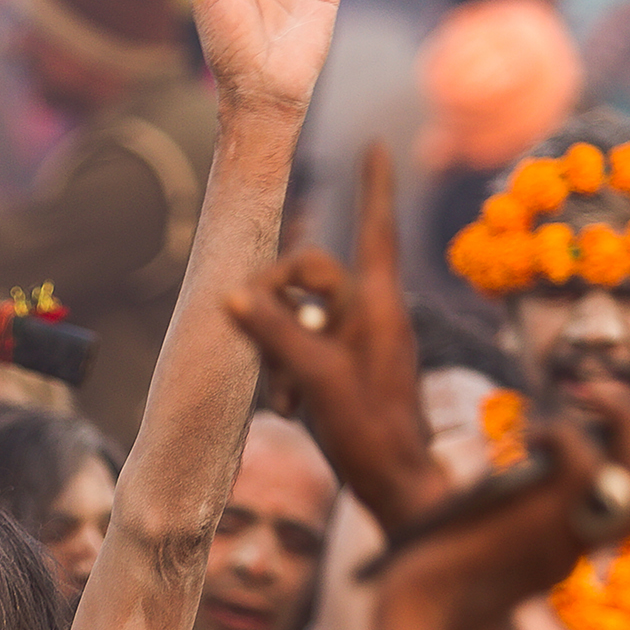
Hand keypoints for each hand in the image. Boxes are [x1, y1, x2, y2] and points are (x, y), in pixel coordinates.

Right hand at [225, 147, 447, 531]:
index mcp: (378, 303)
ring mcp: (354, 340)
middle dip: (276, 306)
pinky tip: (289, 407)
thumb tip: (235, 295)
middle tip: (258, 340)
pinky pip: (298, 349)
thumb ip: (275, 333)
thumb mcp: (317, 378)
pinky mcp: (340, 366)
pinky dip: (284, 373)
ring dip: (277, 351)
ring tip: (286, 397)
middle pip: (308, 275)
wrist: (394, 485)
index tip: (376, 144)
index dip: (374, 186)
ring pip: (296, 317)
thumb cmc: (370, 431)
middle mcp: (368, 313)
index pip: (375, 229)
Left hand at [381, 385, 629, 629]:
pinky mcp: (548, 519)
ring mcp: (571, 535)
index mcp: (568, 551)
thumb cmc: (435, 578)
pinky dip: (561, 434)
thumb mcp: (486, 538)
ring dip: (627, 420)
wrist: (419, 613)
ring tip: (592, 390)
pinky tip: (530, 430)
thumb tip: (539, 454)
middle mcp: (581, 546)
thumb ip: (519, 507)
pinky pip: (580, 461)